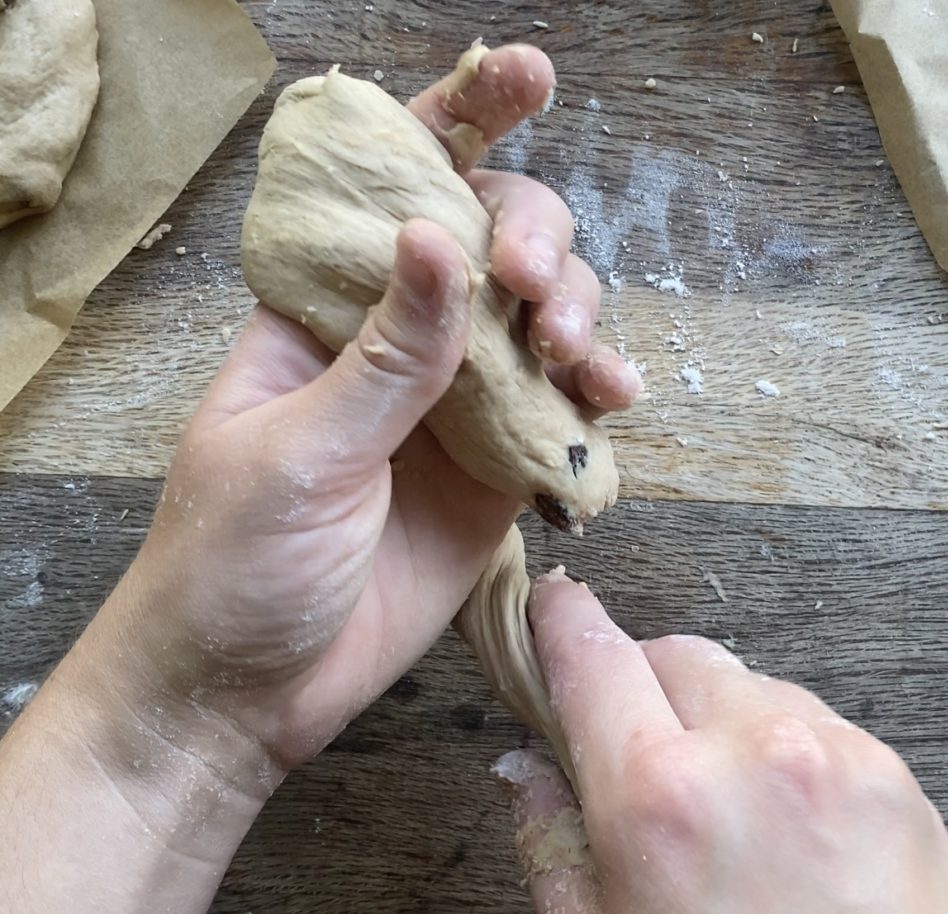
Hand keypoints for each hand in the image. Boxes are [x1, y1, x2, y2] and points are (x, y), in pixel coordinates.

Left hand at [88, 45, 639, 777]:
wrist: (253, 693)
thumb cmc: (232, 567)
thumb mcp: (294, 454)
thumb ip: (383, 357)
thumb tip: (440, 238)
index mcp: (322, 314)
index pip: (393, 189)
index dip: (461, 120)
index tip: (528, 78)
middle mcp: (398, 348)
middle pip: (494, 245)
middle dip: (536, 242)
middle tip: (531, 291)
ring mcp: (453, 412)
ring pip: (540, 326)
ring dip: (578, 318)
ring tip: (575, 357)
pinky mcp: (494, 477)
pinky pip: (561, 420)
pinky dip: (594, 408)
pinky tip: (607, 409)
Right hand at [497, 577, 947, 913]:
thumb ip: (549, 854)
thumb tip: (523, 771)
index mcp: (659, 803)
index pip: (591, 658)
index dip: (559, 620)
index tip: (549, 604)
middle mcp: (752, 753)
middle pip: (669, 653)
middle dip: (636, 683)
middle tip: (629, 749)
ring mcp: (837, 755)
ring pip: (743, 681)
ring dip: (711, 715)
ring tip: (717, 804)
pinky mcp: (896, 774)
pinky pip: (811, 718)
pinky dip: (777, 744)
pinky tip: (781, 821)